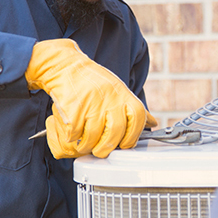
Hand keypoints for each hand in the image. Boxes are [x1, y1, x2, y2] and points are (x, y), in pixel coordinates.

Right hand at [26, 39, 156, 157]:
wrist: (65, 66)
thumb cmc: (92, 80)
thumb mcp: (117, 89)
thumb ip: (133, 108)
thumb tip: (152, 122)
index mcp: (122, 94)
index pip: (138, 117)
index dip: (133, 135)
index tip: (125, 144)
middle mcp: (109, 97)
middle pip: (116, 131)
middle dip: (108, 147)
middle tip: (101, 151)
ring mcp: (91, 102)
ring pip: (93, 136)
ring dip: (88, 146)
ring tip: (84, 144)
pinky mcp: (73, 108)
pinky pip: (75, 133)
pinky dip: (72, 137)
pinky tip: (72, 133)